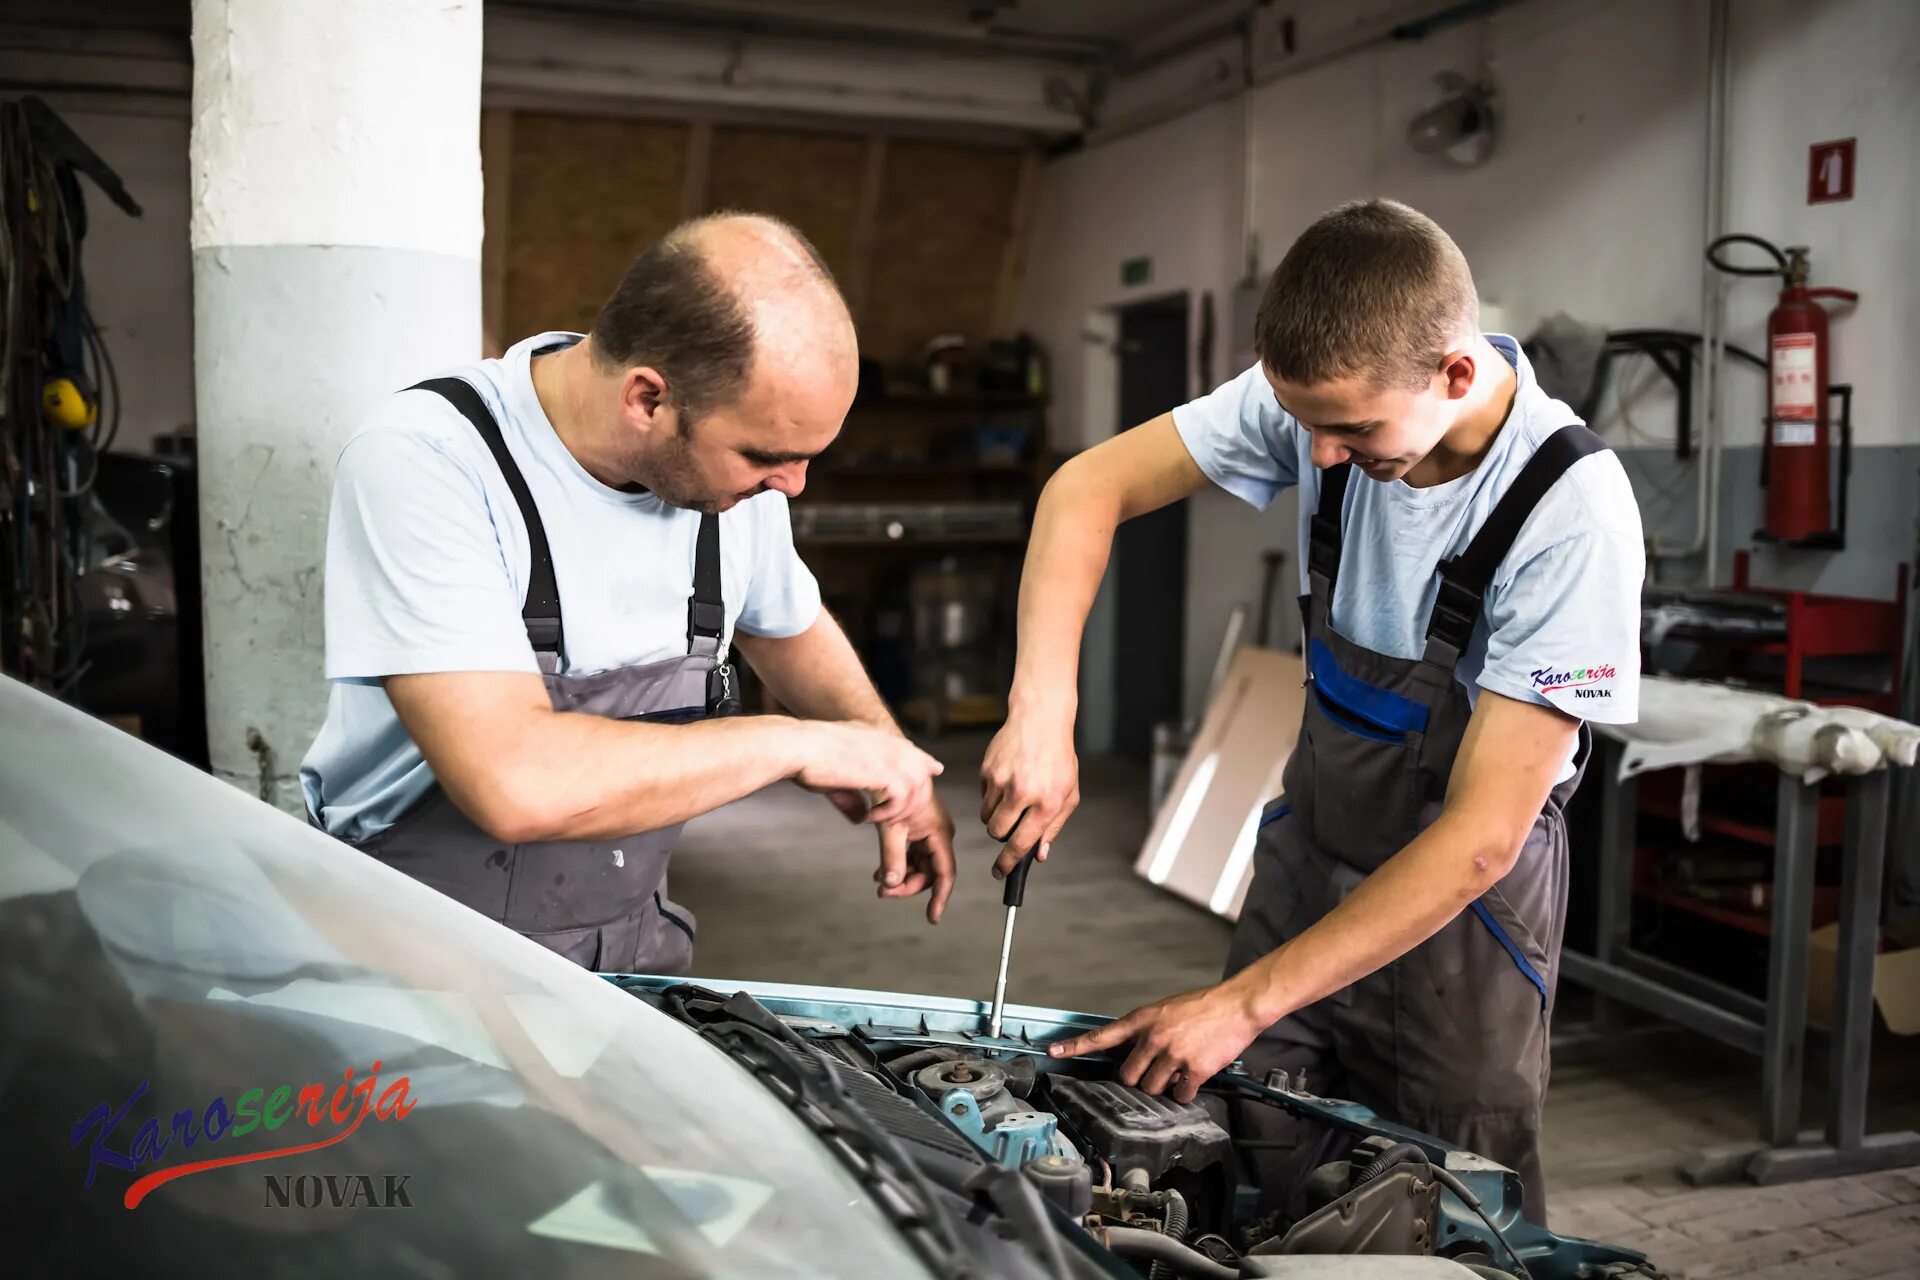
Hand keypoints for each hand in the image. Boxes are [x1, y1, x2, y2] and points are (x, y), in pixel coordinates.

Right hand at [795, 720, 943, 828]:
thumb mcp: (836, 777)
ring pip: (916, 789)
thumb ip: (853, 795)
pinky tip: (870, 818)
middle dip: (917, 798)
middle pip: (922, 770)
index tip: (934, 771)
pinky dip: (888, 814)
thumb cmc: (806, 758)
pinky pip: (902, 799)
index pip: (912, 749)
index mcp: (876, 737)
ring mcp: (889, 756)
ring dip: (900, 810)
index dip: (924, 763)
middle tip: (899, 820)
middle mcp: (888, 743)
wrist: (797, 746)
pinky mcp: (884, 772)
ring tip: (880, 820)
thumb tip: (861, 816)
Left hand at [869, 797, 957, 923]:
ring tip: (880, 882)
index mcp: (940, 833)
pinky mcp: (916, 829)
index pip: (945, 873)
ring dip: (901, 876)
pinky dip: (897, 865)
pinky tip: (882, 872)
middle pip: (929, 873)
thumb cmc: (896, 790)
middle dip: (908, 885)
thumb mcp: (891, 828)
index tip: (931, 917)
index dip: (939, 897)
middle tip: (884, 891)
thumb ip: (893, 857)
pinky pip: (911, 855)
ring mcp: (927, 833)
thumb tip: (892, 883)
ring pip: (918, 866)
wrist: (890, 767)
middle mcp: (938, 835)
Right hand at [980, 704, 1079, 877]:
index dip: (1008, 863)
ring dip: (997, 816)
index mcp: (1046, 803)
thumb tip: (1038, 855)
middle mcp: (1022, 793)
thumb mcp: (1069, 794)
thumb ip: (1053, 827)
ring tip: (1013, 799)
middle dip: (1002, 836)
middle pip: (997, 833)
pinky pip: (983, 797)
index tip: (1000, 872)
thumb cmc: (1058, 759)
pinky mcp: (987, 770)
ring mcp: (1001, 780)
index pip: (1021, 843)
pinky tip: (1008, 780)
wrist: (1040, 720)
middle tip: (1013, 825)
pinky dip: (992, 796)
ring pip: (987, 817)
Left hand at [1047, 977, 1266, 1103]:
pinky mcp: (1193, 1069)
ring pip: (1152, 1088)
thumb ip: (1147, 1030)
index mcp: (1143, 1019)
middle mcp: (1153, 1037)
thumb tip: (1135, 1052)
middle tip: (1155, 1070)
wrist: (1237, 1005)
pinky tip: (1193, 1077)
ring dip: (1163, 1086)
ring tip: (1179, 1069)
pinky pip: (1180, 1094)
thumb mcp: (1166, 1009)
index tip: (1054, 1051)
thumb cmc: (1204, 1005)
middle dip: (1140, 1079)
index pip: (1102, 1035)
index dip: (1076, 1045)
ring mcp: (1172, 1054)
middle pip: (1128, 1075)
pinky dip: (1185, 1091)